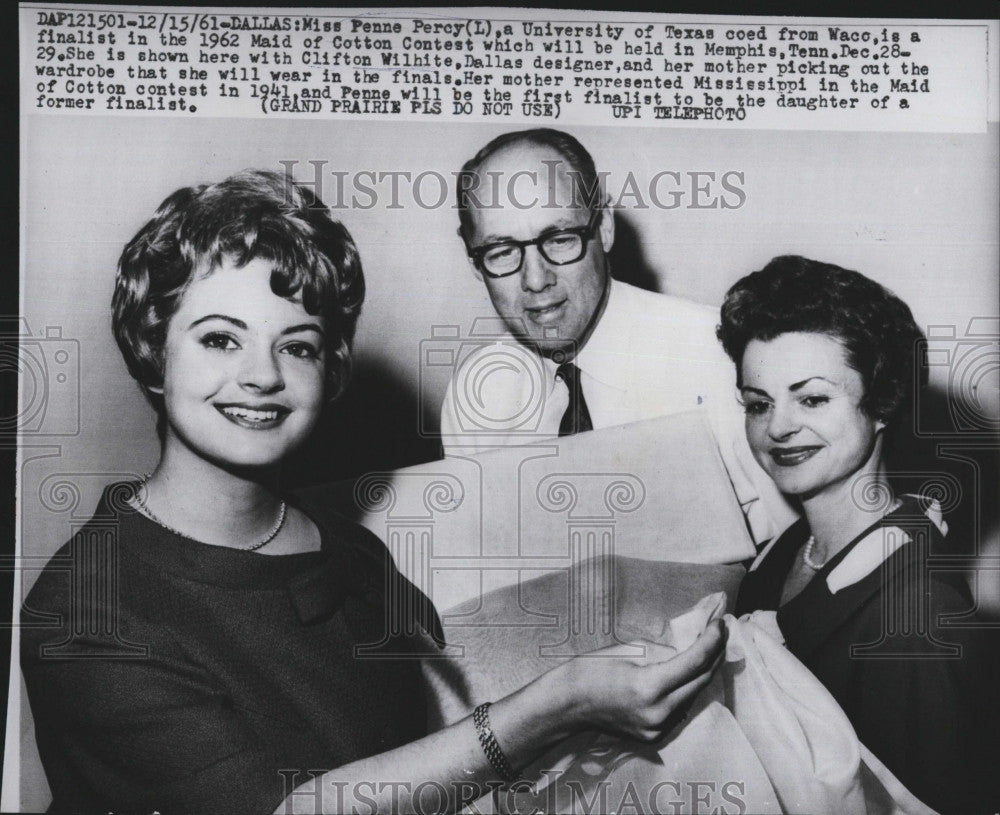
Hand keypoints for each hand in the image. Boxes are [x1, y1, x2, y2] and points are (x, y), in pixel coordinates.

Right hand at [556, 619, 725, 742]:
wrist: (569, 704)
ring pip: (695, 694)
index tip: (720, 620)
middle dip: (715, 652)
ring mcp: (659, 728)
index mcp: (649, 687)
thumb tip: (695, 641)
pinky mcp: (657, 735)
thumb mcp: (630, 649)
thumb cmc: (593, 669)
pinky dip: (690, 686)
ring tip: (711, 644)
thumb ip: (665, 649)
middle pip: (702, 680)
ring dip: (705, 669)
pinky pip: (682, 706)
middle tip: (721, 628)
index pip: (694, 662)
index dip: (712, 639)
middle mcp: (659, 712)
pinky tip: (692, 669)